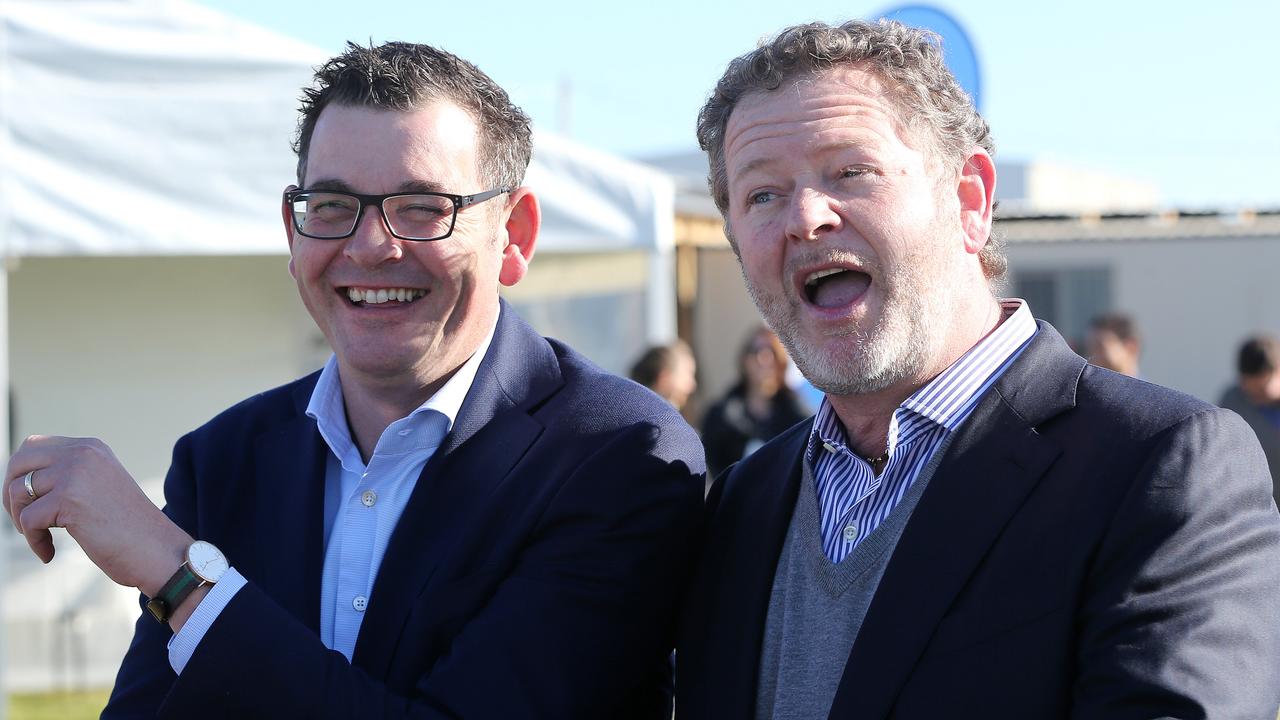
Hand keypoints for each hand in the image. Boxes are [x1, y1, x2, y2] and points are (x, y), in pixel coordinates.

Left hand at [4, 435, 190, 596]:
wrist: (158, 551)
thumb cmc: (129, 529)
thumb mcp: (98, 489)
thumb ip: (68, 477)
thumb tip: (18, 482)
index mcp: (91, 449)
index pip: (33, 447)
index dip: (21, 475)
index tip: (27, 503)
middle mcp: (83, 454)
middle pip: (18, 462)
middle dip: (11, 494)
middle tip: (24, 522)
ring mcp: (76, 474)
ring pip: (17, 491)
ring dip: (21, 521)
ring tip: (43, 539)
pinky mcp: (69, 499)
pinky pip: (27, 520)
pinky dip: (33, 542)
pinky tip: (48, 553)